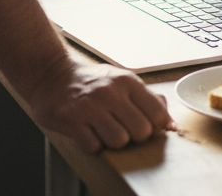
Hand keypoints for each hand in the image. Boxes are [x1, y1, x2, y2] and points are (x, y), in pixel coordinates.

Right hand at [27, 61, 172, 153]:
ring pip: (119, 141)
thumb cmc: (91, 82)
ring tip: (103, 130)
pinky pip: (94, 146)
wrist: (51, 75)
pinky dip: (93, 145)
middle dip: (134, 136)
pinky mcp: (71, 120)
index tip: (145, 125)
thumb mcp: (122, 80)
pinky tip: (88, 132)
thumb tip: (171, 124)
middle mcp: (110, 92)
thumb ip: (148, 99)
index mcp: (127, 81)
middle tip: (122, 128)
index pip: (158, 114)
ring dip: (113, 142)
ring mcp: (89, 106)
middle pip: (141, 132)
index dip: (155, 126)